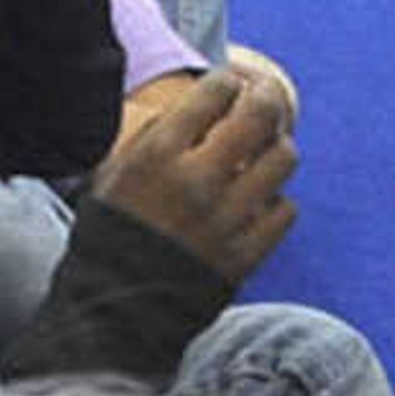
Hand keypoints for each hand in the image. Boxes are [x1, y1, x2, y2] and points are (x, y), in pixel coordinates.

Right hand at [86, 67, 295, 285]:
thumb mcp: (113, 175)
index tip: (228, 86)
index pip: (215, 92)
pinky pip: (285, 210)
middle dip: (268, 96)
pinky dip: (276, 201)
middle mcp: (196, 182)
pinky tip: (258, 201)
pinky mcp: (244, 255)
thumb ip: (154, 135)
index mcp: (157, 157)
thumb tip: (199, 104)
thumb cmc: (109, 236)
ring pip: (283, 159)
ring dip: (276, 148)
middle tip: (265, 97)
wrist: (112, 313)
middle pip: (260, 116)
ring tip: (264, 152)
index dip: (227, 82)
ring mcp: (225, 220)